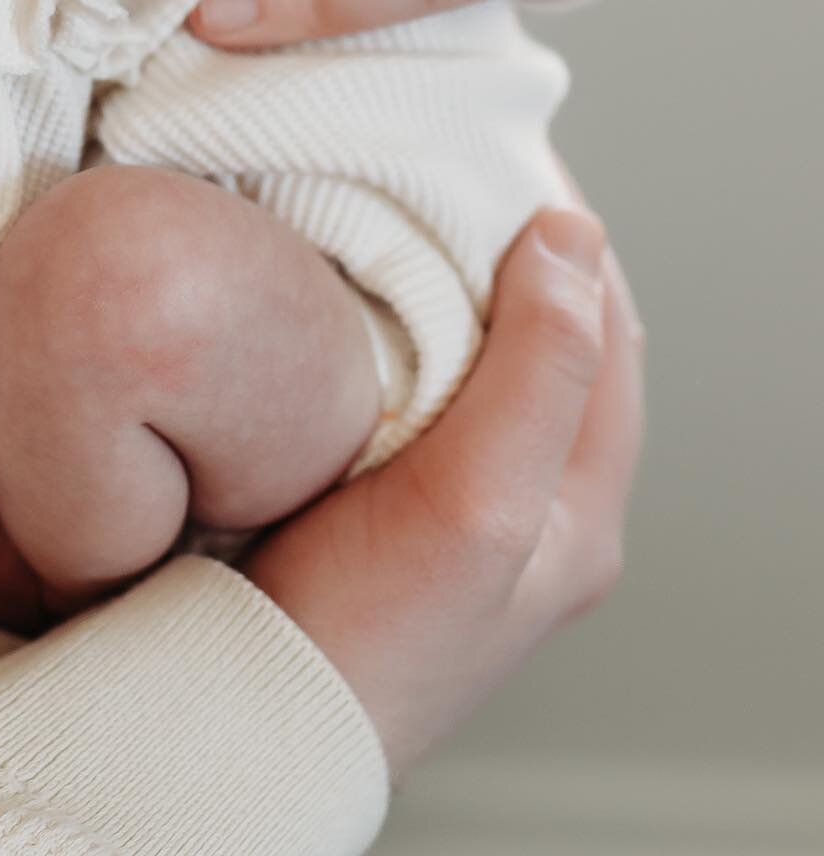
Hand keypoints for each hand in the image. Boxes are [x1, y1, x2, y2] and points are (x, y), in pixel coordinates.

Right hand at [243, 209, 643, 779]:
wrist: (251, 705)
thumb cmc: (371, 637)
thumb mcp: (481, 504)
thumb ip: (540, 375)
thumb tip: (572, 239)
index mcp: (578, 503)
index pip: (605, 328)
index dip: (569, 234)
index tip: (510, 150)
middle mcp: (523, 491)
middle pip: (540, 330)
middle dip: (503, 242)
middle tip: (443, 160)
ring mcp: (445, 484)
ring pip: (467, 345)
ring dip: (439, 274)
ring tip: (394, 202)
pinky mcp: (374, 477)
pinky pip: (402, 371)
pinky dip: (384, 313)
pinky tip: (341, 280)